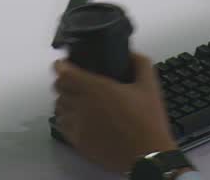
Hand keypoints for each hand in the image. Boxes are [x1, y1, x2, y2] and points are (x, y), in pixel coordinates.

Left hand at [53, 52, 178, 172]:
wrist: (146, 155)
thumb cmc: (148, 120)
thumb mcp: (149, 86)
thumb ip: (140, 64)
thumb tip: (131, 53)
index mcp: (96, 88)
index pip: (64, 73)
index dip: (61, 66)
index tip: (64, 64)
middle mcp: (81, 105)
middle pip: (59, 89)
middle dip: (64, 82)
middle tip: (74, 81)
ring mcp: (77, 125)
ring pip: (59, 108)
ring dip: (65, 100)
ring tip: (77, 100)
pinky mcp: (78, 142)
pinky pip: (62, 126)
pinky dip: (66, 119)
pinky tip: (79, 119)